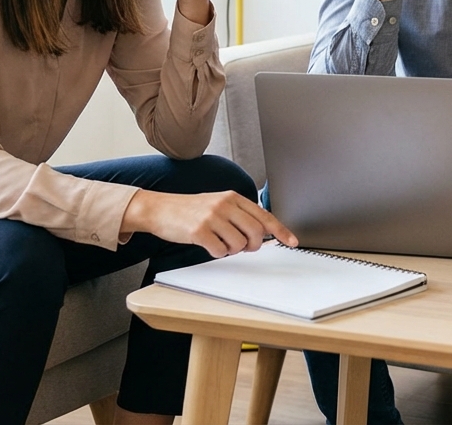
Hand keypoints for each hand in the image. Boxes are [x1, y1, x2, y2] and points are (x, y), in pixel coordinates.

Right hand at [121, 189, 297, 257]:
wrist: (160, 209)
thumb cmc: (190, 210)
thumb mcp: (218, 204)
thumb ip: (239, 215)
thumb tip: (262, 233)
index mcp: (233, 197)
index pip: (264, 216)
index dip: (281, 231)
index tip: (292, 241)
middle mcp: (225, 205)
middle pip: (256, 233)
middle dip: (253, 246)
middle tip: (243, 246)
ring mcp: (212, 217)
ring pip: (239, 244)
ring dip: (232, 250)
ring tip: (219, 242)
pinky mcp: (199, 231)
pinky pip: (220, 251)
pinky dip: (218, 253)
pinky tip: (209, 245)